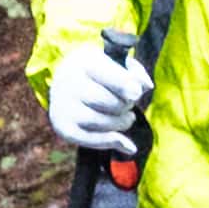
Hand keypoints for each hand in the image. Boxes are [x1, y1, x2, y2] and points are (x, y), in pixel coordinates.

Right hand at [44, 25, 152, 159]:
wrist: (65, 83)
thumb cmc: (98, 73)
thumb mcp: (114, 63)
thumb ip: (135, 72)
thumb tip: (146, 86)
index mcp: (83, 61)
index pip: (108, 75)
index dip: (125, 85)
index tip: (136, 93)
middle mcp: (68, 82)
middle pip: (110, 102)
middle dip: (127, 105)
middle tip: (129, 103)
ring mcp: (62, 106)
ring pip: (104, 122)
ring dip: (122, 123)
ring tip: (127, 117)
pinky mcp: (62, 127)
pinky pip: (92, 140)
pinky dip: (113, 143)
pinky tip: (129, 146)